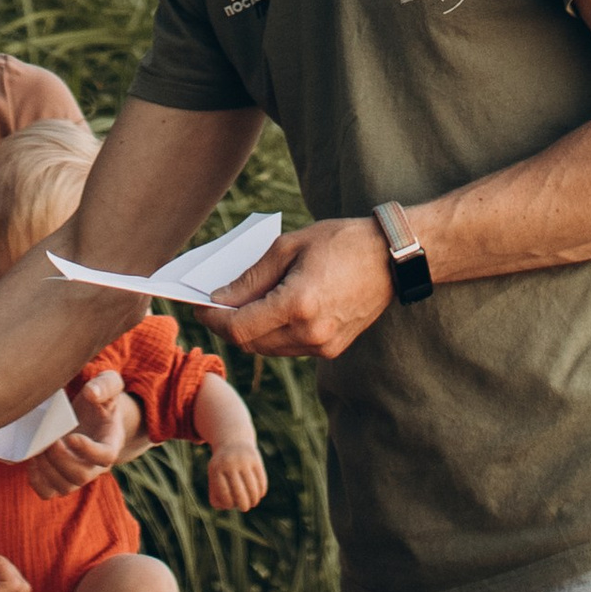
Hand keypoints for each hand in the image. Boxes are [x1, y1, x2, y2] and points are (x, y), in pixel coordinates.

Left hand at [27, 372, 143, 499]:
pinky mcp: (60, 477)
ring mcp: (77, 473)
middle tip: (49, 441)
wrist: (91, 414)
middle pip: (81, 476)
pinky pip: (48, 491)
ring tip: (38, 449)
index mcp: (110, 442)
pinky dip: (37, 480)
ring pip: (64, 486)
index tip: (71, 436)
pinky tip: (32, 459)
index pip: (105, 457)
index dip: (89, 451)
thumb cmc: (100, 398)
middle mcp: (95, 464)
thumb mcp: (109, 383)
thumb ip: (105, 385)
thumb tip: (91, 393)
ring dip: (47, 470)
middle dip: (61, 460)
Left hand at [200, 217, 393, 361]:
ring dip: (249, 331)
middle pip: (250, 343)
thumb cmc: (341, 242)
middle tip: (215, 305)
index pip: (239, 328)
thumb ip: (251, 277)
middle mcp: (311, 332)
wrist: (391, 258)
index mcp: (298, 304)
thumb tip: (219, 299)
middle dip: (227, 326)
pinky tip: (270, 311)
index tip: (200, 308)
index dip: (213, 320)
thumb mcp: (289, 246)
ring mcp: (323, 345)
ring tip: (241, 305)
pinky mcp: (332, 349)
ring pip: (268, 349)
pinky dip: (272, 333)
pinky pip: (288, 348)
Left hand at [206, 441, 268, 512]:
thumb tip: (226, 506)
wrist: (232, 442)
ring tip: (253, 503)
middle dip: (244, 505)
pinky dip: (261, 490)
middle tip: (245, 508)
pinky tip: (260, 494)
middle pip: (239, 493)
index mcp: (216, 469)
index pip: (225, 494)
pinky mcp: (255, 459)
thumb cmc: (222, 468)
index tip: (232, 505)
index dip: (230, 504)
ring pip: (252, 488)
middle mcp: (229, 463)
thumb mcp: (214, 479)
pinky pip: (261, 480)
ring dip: (254, 500)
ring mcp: (243, 460)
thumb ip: (216, 497)